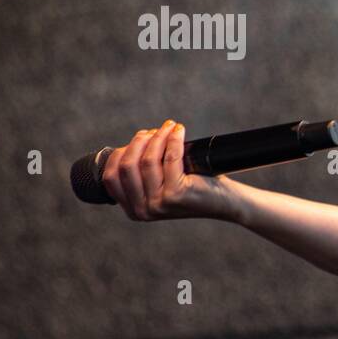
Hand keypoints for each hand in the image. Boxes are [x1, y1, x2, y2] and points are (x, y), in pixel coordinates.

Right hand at [101, 118, 235, 221]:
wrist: (226, 202)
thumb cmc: (196, 187)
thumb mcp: (162, 183)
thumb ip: (144, 171)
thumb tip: (136, 141)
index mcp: (134, 210)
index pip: (111, 176)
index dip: (121, 152)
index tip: (140, 139)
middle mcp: (142, 211)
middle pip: (126, 166)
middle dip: (139, 142)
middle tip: (155, 131)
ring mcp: (158, 204)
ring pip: (147, 160)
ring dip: (157, 137)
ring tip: (169, 128)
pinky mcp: (176, 195)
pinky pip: (169, 158)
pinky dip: (172, 139)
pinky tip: (178, 130)